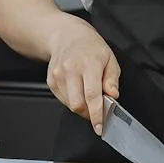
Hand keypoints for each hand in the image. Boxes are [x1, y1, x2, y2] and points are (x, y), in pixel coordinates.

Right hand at [46, 17, 119, 133]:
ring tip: (88, 96)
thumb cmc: (91, 46)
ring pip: (70, 104)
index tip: (99, 127)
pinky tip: (78, 90)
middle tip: (98, 110)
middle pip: (77, 104)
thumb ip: (112, 79)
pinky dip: (72, 100)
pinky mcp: (51, 81)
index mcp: (89, 64)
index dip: (97, 114)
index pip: (92, 95)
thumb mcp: (109, 58)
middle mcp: (71, 69)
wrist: (66, 35)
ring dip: (81, 107)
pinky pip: (63, 100)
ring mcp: (58, 75)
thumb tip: (112, 96)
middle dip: (89, 114)